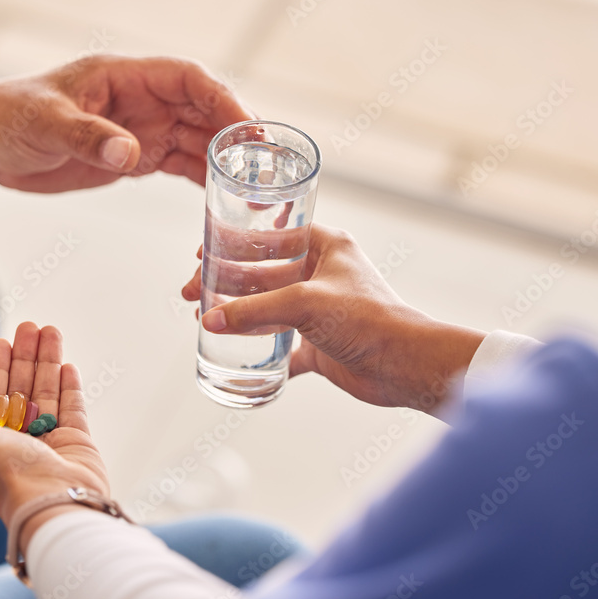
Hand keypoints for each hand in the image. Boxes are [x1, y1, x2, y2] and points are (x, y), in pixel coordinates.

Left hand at [0, 55, 250, 191]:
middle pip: (203, 111)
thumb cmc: (8, 118)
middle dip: (236, 136)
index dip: (221, 99)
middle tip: (267, 169)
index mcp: (123, 77)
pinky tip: (224, 201)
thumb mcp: (43, 124)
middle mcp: (140, 101)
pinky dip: (203, 179)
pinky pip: (179, 165)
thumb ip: (87, 137)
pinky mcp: (134, 157)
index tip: (247, 128)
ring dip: (225, 163)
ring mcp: (141, 129)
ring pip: (197, 141)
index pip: (187, 79)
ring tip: (257, 191)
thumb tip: (131, 154)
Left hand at [0, 322, 108, 530]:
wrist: (45, 498)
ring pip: (47, 395)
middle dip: (25, 357)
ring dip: (48, 362)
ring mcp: (48, 444)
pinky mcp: (77, 445)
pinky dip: (69, 388)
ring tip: (51, 330)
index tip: (2, 340)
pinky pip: (72, 411)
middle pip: (20, 391)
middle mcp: (16, 444)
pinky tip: (67, 365)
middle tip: (30, 326)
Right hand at [182, 224, 486, 412]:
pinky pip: (281, 346)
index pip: (272, 233)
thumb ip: (254, 311)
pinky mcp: (320, 344)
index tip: (204, 250)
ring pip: (268, 307)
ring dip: (237, 313)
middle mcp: (322, 275)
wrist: (404, 366)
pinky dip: (259, 352)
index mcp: (326, 247)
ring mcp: (320, 310)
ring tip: (204, 320)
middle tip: (193, 292)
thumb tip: (209, 320)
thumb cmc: (368, 320)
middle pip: (262, 271)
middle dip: (225, 281)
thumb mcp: (304, 304)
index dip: (236, 239)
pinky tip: (234, 357)